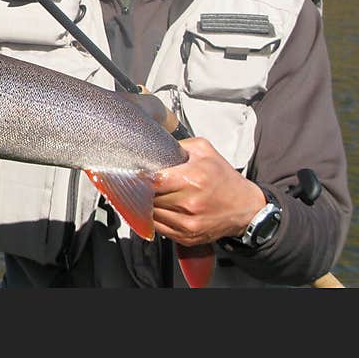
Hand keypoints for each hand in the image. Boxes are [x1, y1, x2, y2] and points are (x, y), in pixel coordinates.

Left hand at [152, 137, 266, 245]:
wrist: (246, 207)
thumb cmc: (224, 178)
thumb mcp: (204, 151)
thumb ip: (179, 146)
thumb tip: (155, 147)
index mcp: (193, 179)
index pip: (153, 180)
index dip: (142, 176)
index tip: (137, 173)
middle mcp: (189, 204)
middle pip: (149, 197)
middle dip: (144, 189)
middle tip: (143, 183)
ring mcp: (188, 223)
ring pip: (151, 213)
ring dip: (148, 204)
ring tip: (153, 195)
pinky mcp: (187, 237)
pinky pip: (158, 228)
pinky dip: (155, 218)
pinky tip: (160, 208)